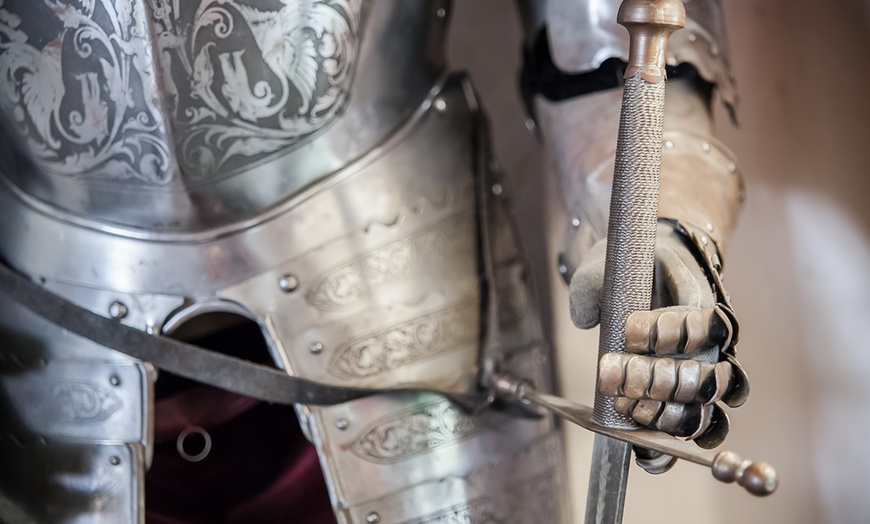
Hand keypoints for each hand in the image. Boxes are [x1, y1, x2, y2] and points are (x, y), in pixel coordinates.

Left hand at [569, 221, 747, 448]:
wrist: (650, 271)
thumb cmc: (631, 271)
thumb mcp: (606, 268)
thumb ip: (593, 289)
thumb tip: (588, 320)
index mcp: (702, 305)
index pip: (702, 326)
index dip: (665, 333)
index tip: (627, 330)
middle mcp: (714, 344)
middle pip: (702, 375)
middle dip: (651, 378)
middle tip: (607, 370)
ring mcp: (708, 373)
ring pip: (704, 406)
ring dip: (662, 411)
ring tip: (623, 403)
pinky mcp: (692, 398)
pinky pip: (695, 427)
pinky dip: (670, 435)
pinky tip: (643, 440)